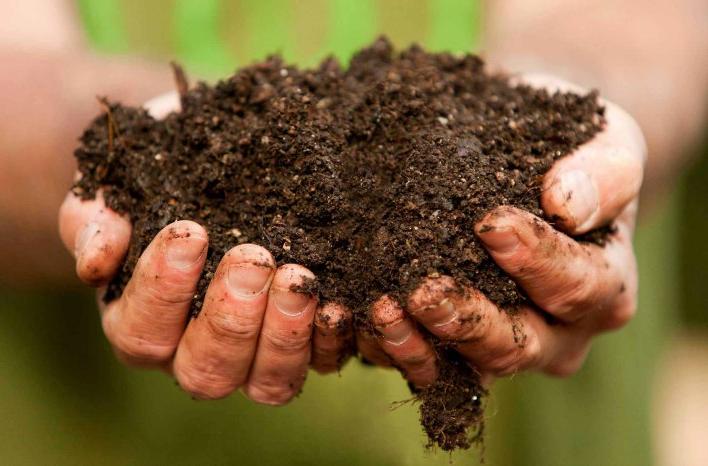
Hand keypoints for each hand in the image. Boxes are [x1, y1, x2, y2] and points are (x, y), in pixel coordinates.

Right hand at [58, 93, 352, 402]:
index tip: (190, 231)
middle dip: (231, 317)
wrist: (205, 182)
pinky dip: (331, 340)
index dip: (163, 289)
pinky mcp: (300, 347)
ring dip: (284, 334)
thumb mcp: (113, 196)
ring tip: (298, 277)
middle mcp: (193, 353)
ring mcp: (252, 358)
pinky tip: (338, 301)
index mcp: (141, 324)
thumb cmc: (153, 193)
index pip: (143, 330)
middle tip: (253, 259)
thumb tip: (96, 262)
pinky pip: (320, 364)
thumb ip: (95, 225)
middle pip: (207, 370)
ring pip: (266, 382)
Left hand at [364, 74, 645, 386]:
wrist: (526, 163)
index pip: (577, 286)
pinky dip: (391, 345)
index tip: (491, 223)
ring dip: (421, 343)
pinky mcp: (453, 347)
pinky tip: (358, 316)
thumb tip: (567, 205)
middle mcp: (556, 332)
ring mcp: (501, 346)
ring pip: (465, 366)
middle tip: (423, 289)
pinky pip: (423, 362)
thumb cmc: (568, 153)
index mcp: (603, 287)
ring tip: (382, 309)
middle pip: (518, 347)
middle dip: (469, 320)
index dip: (537, 260)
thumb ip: (603, 171)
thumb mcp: (606, 142)